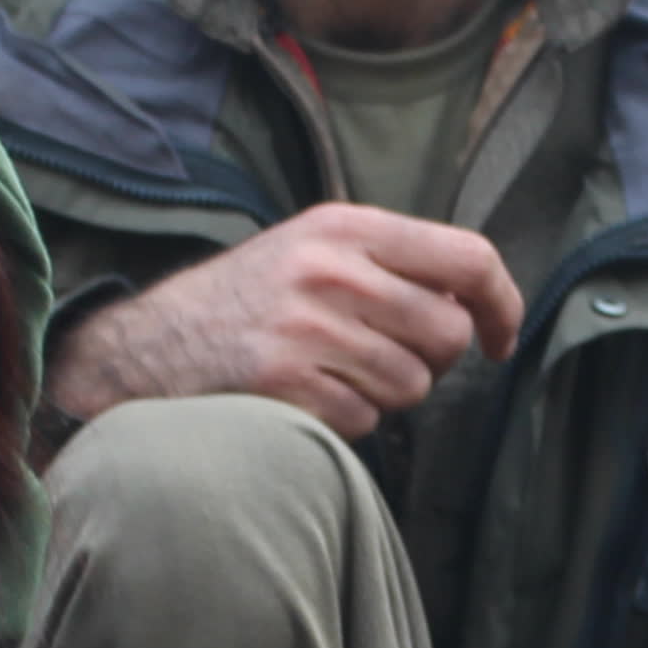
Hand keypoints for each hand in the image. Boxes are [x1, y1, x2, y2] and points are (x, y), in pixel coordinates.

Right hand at [43, 202, 524, 441]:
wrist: (147, 345)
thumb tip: (474, 304)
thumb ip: (390, 262)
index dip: (501, 304)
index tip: (498, 337)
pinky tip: (305, 396)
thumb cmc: (246, 301)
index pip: (468, 257)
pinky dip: (346, 420)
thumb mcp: (312, 247)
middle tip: (385, 356)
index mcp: (348, 227)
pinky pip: (365, 420)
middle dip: (430, 360)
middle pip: (445, 334)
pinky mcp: (284, 382)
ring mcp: (307, 327)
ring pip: (412, 385)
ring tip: (335, 373)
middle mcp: (332, 270)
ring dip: (386, 393)